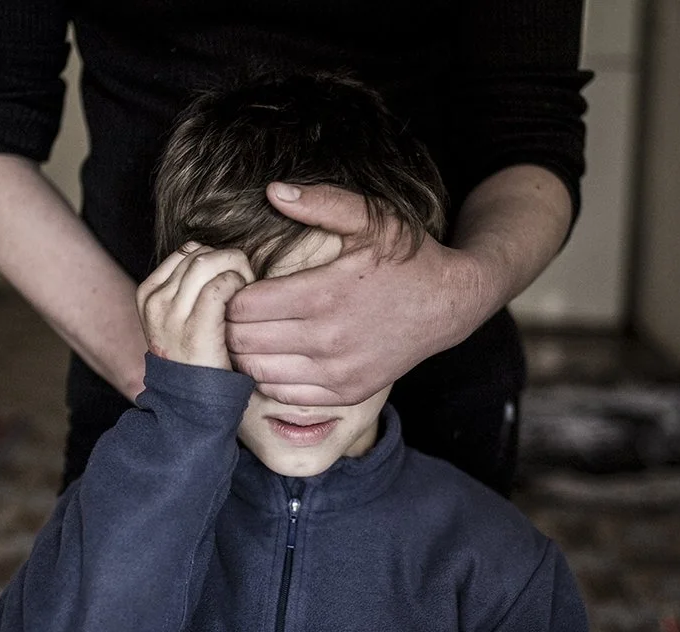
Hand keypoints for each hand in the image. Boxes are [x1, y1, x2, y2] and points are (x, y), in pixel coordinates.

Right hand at [137, 242, 255, 369]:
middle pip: (200, 254)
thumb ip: (189, 289)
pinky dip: (238, 286)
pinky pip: (220, 286)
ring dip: (238, 272)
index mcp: (147, 294)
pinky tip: (242, 305)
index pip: (187, 252)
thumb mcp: (178, 320)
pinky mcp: (195, 327)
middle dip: (231, 262)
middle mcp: (155, 300)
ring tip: (246, 294)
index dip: (216, 258)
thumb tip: (219, 258)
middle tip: (246, 285)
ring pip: (209, 264)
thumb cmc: (195, 358)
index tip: (231, 279)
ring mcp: (171, 314)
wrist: (189, 403)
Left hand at [225, 183, 480, 405]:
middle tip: (234, 307)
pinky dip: (267, 375)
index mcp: (324, 295)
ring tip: (249, 330)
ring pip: (256, 371)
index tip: (236, 282)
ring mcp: (337, 372)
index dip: (230, 293)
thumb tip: (272, 191)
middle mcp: (327, 340)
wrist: (450, 304)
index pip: (243, 307)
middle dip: (229, 322)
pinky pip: (283, 392)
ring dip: (243, 352)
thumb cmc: (408, 258)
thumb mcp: (371, 219)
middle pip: (242, 341)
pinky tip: (273, 353)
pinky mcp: (345, 392)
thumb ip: (320, 203)